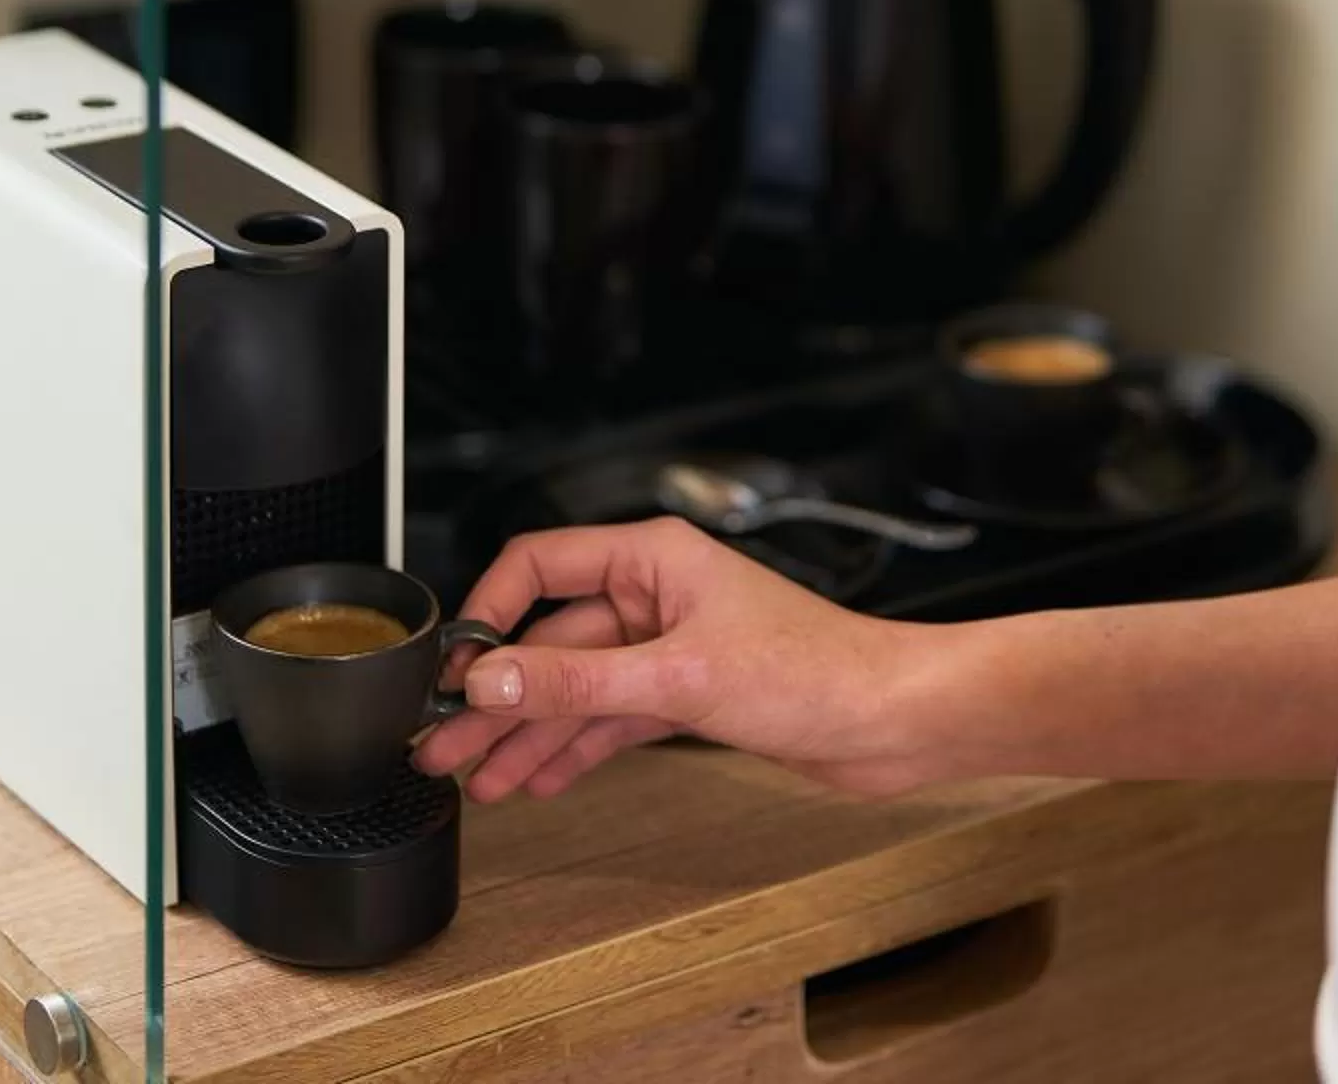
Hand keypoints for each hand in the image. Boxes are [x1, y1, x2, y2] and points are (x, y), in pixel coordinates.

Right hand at [415, 517, 942, 803]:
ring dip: (529, 734)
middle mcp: (657, 595)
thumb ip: (580, 683)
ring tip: (480, 779)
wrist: (893, 720)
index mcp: (654, 557)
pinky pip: (612, 718)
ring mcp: (671, 646)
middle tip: (444, 745)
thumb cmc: (819, 671)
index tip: (453, 668)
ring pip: (578, 688)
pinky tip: (539, 780)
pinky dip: (576, 749)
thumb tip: (494, 680)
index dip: (489, 614)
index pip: (540, 565)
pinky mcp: (689, 693)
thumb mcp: (680, 678)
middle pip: (551, 641)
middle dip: (498, 696)